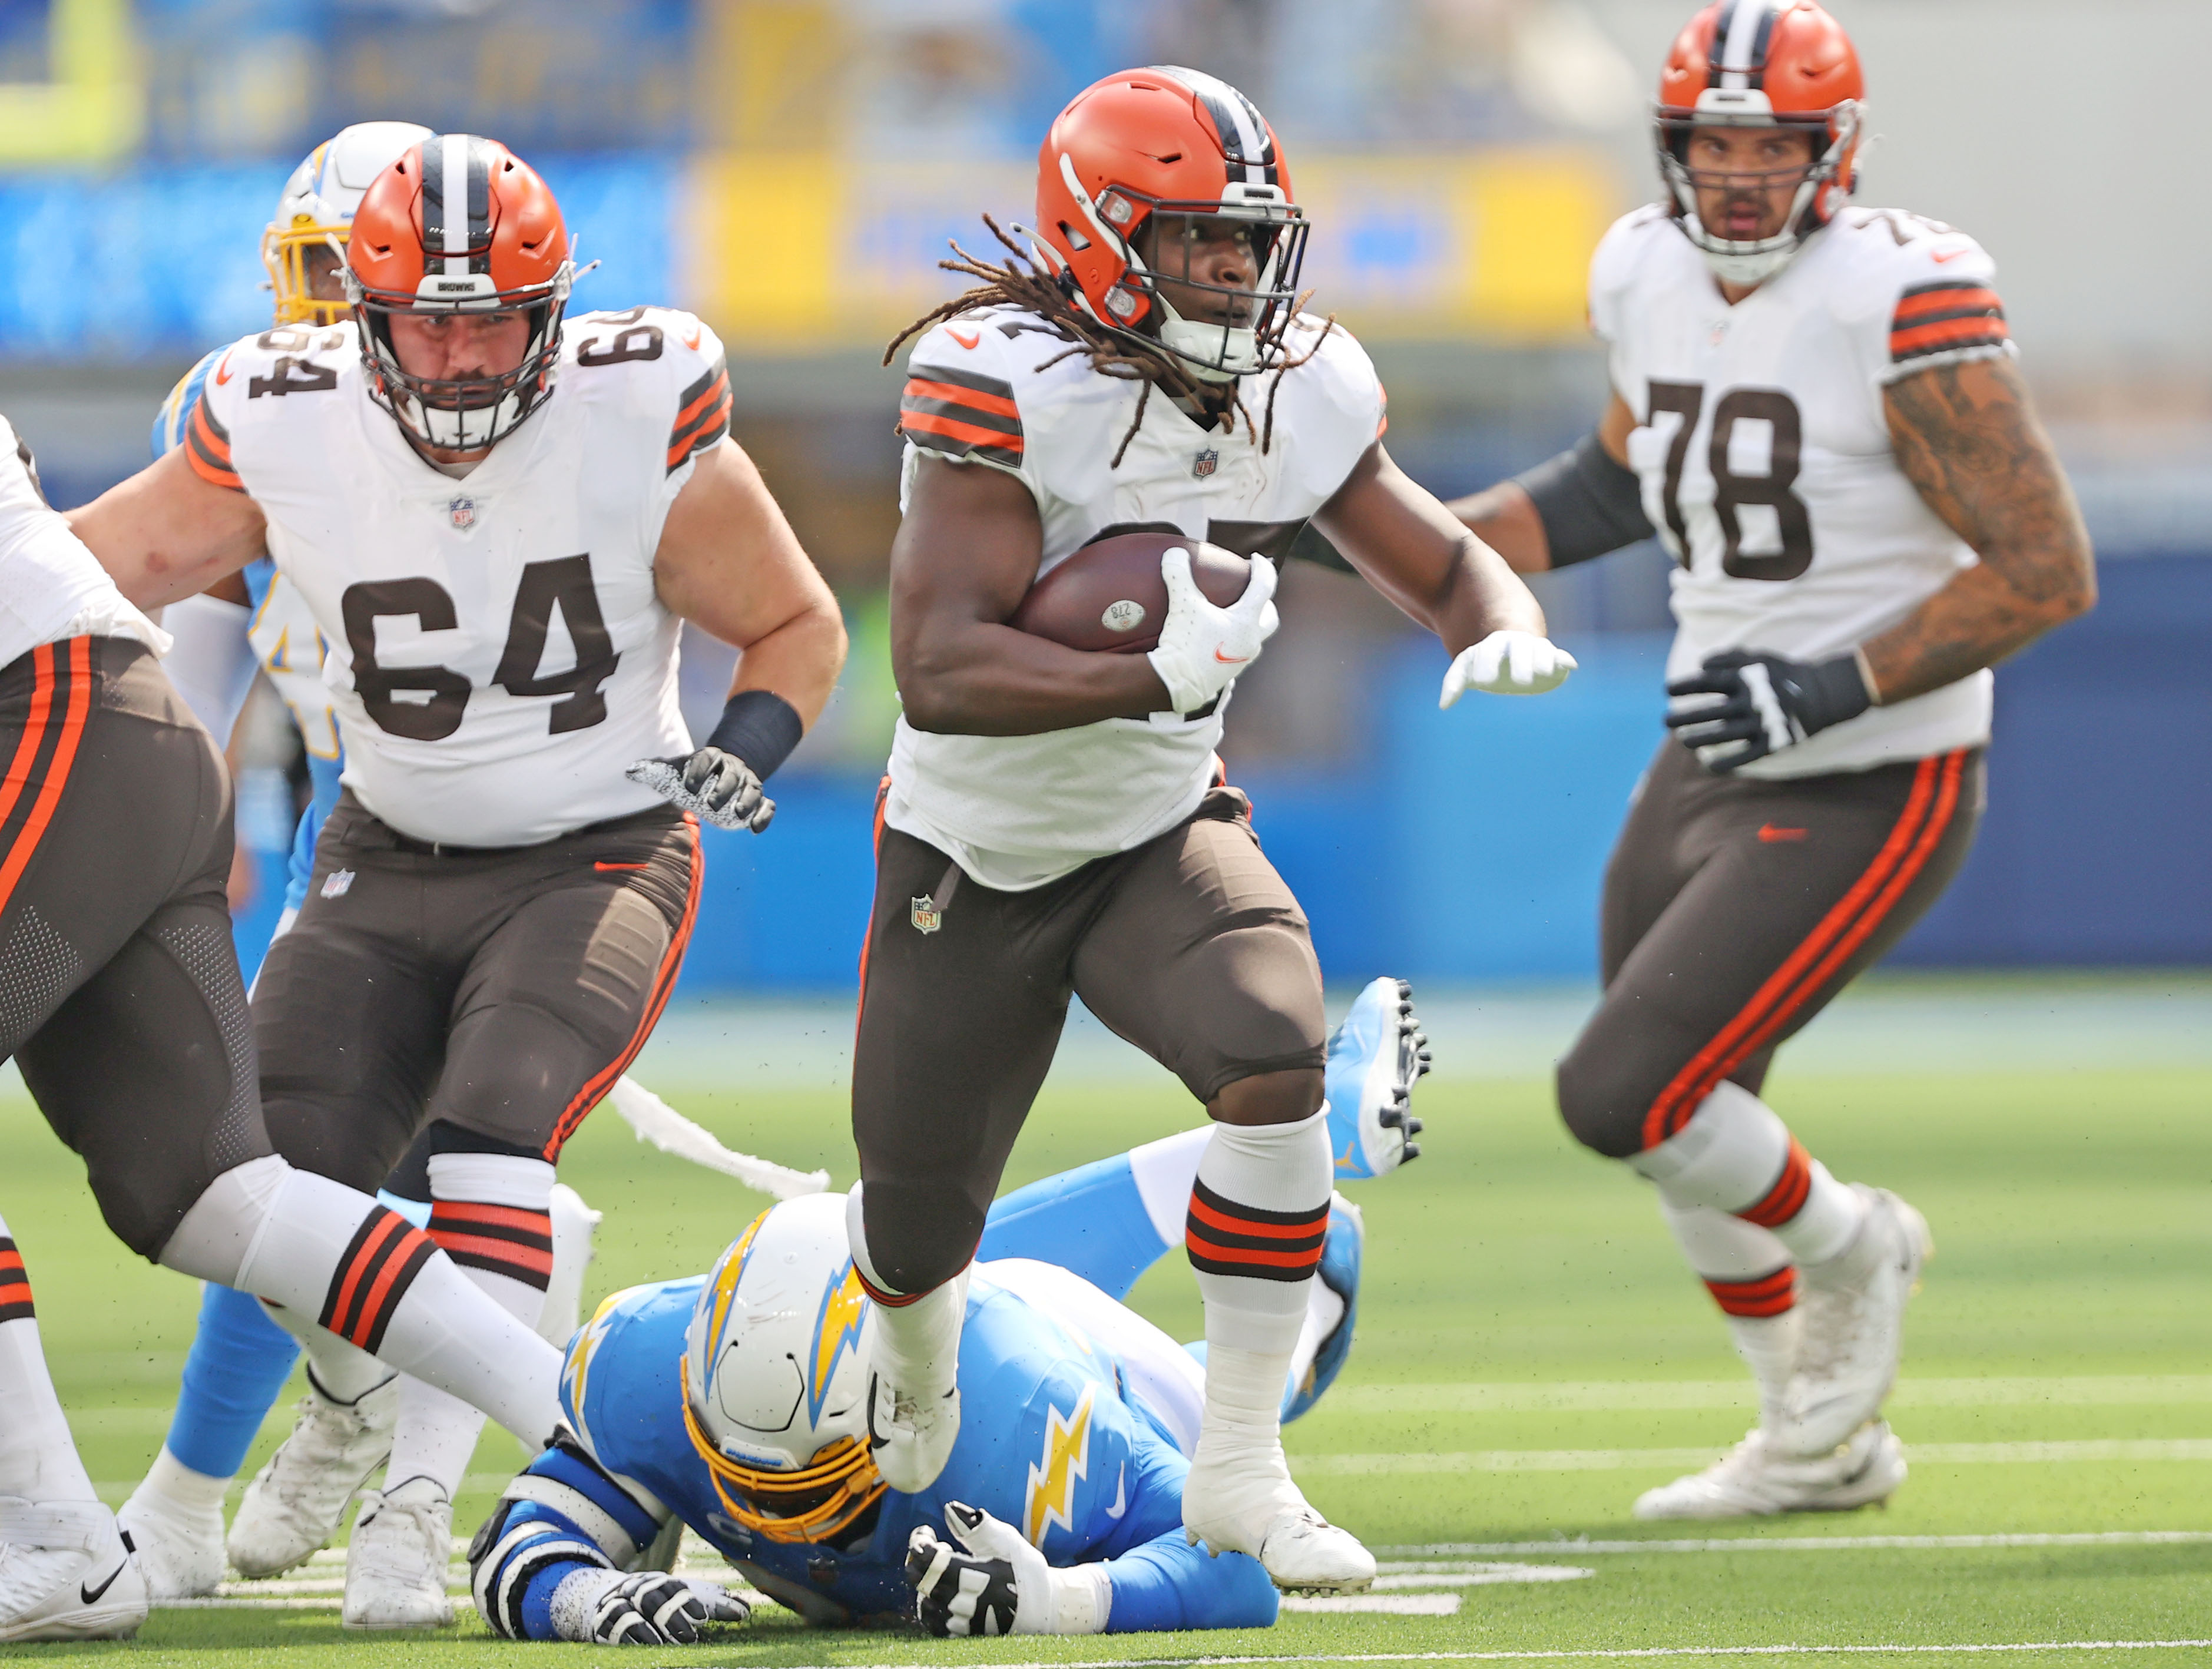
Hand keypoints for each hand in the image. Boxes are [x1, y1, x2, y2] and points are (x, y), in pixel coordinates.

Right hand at [550, 1568, 749, 1644]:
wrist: (602, 1599)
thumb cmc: (656, 1602)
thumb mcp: (683, 1599)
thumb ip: (712, 1605)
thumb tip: (746, 1610)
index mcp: (658, 1580)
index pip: (672, 1585)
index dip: (687, 1599)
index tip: (702, 1616)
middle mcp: (634, 1588)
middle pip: (651, 1596)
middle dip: (670, 1615)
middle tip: (690, 1636)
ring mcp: (615, 1604)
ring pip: (626, 1612)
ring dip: (645, 1630)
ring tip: (664, 1647)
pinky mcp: (600, 1624)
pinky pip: (609, 1629)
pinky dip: (624, 1639)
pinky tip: (642, 1649)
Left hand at [625, 748, 773, 831]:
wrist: (725, 770)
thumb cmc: (695, 773)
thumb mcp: (677, 768)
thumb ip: (655, 769)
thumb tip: (629, 771)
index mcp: (712, 757)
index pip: (707, 759)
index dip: (699, 770)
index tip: (687, 785)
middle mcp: (733, 768)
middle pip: (733, 775)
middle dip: (724, 789)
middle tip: (711, 805)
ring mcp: (748, 783)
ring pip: (754, 789)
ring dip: (747, 802)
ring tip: (738, 816)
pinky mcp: (759, 800)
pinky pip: (768, 806)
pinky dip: (764, 817)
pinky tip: (754, 830)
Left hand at [905, 1501, 1107, 1635]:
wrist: (1043, 1604)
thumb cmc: (1024, 1567)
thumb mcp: (1006, 1539)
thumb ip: (976, 1525)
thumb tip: (949, 1508)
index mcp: (978, 1575)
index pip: (932, 1561)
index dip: (920, 1543)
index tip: (926, 1531)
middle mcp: (967, 1602)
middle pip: (923, 1580)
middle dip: (919, 1559)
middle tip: (933, 1547)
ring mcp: (964, 1621)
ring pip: (925, 1602)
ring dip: (925, 1581)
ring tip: (940, 1569)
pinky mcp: (963, 1633)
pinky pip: (933, 1623)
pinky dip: (928, 1604)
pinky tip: (938, 1590)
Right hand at [1145, 546, 1278, 714]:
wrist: (1175, 684)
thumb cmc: (1184, 643)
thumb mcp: (1181, 604)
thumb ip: (1179, 575)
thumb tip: (1174, 553)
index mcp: (1246, 622)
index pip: (1264, 588)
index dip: (1262, 569)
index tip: (1256, 559)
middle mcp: (1250, 642)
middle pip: (1270, 619)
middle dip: (1265, 602)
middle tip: (1252, 591)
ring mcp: (1241, 660)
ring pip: (1256, 638)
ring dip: (1251, 623)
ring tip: (1234, 614)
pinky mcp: (1228, 674)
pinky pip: (1240, 652)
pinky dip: (1235, 640)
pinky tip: (1218, 638)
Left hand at [1439, 630, 1576, 705]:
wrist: (1506, 643)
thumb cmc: (1482, 661)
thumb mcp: (1465, 667)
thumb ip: (1453, 683)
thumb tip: (1443, 706)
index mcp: (1491, 646)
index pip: (1488, 653)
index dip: (1486, 665)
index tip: (1483, 681)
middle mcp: (1515, 644)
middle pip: (1519, 650)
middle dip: (1521, 663)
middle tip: (1521, 680)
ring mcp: (1534, 648)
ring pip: (1540, 650)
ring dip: (1544, 660)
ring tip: (1545, 672)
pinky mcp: (1550, 656)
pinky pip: (1559, 655)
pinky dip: (1564, 660)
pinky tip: (1571, 666)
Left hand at [1665, 649, 1871, 771]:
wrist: (1821, 695)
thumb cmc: (1782, 675)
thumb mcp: (1758, 659)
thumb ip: (1729, 658)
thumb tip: (1700, 665)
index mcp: (1748, 680)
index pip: (1710, 682)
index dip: (1686, 685)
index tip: (1666, 690)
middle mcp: (1753, 702)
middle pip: (1713, 712)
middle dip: (1686, 717)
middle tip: (1664, 722)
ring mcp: (1763, 724)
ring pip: (1725, 735)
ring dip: (1700, 738)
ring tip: (1681, 740)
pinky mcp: (1773, 743)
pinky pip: (1746, 756)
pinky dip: (1727, 762)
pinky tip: (1708, 766)